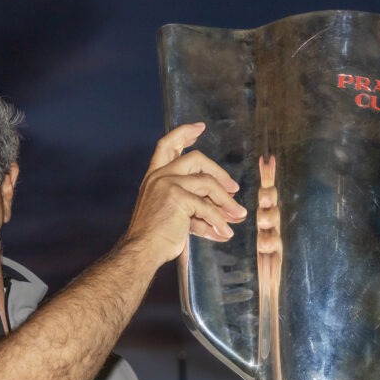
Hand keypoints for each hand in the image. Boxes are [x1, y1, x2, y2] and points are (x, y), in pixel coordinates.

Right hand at [123, 123, 246, 267]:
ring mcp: (167, 184)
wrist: (142, 251)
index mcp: (154, 177)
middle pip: (195, 158)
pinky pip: (207, 206)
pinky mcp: (178, 197)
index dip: (183, 133)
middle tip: (234, 188)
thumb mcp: (174, 214)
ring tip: (238, 215)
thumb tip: (227, 212)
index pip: (166, 145)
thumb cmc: (156, 238)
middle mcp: (159, 176)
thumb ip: (196, 206)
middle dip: (219, 172)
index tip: (199, 128)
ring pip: (207, 183)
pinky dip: (219, 221)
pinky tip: (224, 233)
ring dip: (226, 201)